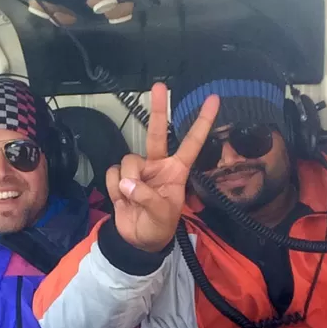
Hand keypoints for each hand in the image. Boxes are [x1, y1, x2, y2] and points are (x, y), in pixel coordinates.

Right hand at [106, 83, 219, 251]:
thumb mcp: (161, 215)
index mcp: (176, 171)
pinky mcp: (120, 178)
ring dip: (128, 182)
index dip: (202, 122)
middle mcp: (158, 166)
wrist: (136, 241)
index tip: (213, 100)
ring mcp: (138, 171)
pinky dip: (115, 189)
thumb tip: (127, 182)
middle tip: (160, 85)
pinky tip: (122, 200)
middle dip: (159, 109)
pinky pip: (113, 174)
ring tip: (132, 200)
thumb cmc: (158, 227)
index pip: (191, 143)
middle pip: (157, 133)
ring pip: (128, 161)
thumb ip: (146, 197)